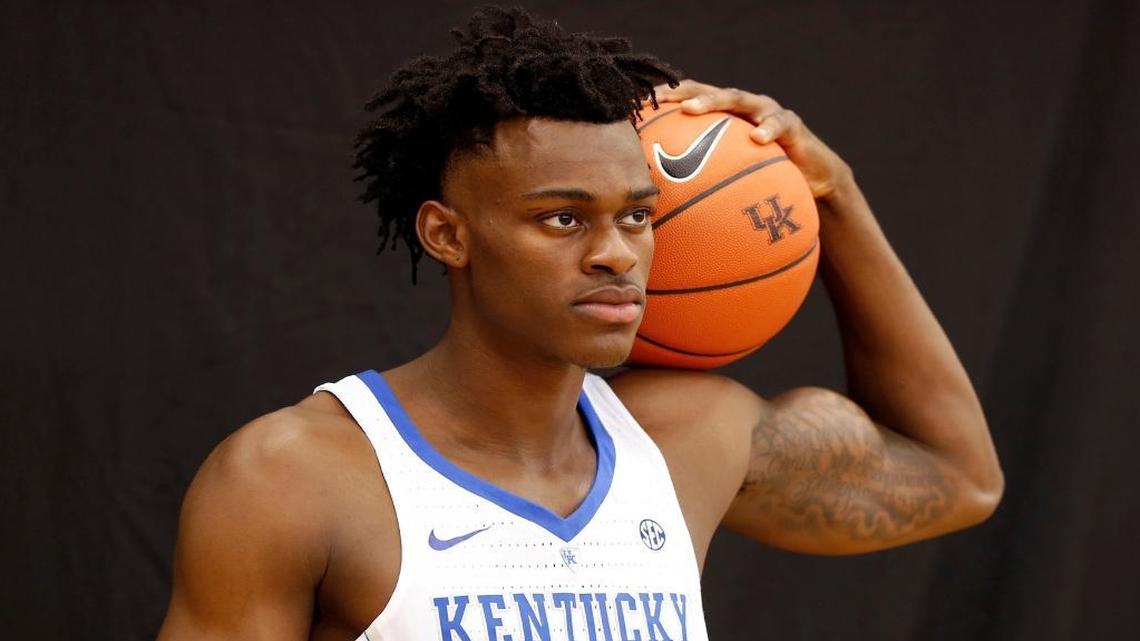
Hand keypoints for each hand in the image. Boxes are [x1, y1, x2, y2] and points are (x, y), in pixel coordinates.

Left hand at [652, 80, 852, 201]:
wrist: (812, 184)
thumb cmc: (766, 185)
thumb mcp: (732, 186)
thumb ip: (705, 191)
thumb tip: (665, 221)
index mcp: (725, 119)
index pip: (692, 101)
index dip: (667, 101)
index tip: (638, 105)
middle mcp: (743, 109)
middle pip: (708, 92)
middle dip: (682, 93)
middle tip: (660, 101)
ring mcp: (767, 112)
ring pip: (738, 99)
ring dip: (714, 102)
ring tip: (693, 110)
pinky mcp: (792, 124)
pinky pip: (780, 123)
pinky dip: (769, 128)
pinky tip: (758, 138)